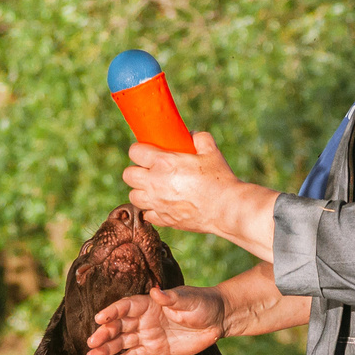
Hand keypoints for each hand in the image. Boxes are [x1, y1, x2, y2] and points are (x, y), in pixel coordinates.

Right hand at [84, 284, 228, 354]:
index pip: (125, 307)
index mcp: (149, 304)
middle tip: (92, 343)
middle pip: (118, 326)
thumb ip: (172, 298)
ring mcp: (147, 336)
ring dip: (107, 349)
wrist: (217, 321)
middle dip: (104, 334)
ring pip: (122, 343)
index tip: (99, 318)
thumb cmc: (203, 304)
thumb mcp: (189, 300)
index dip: (112, 312)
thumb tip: (156, 291)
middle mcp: (143, 320)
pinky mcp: (153, 351)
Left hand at [121, 131, 279, 260]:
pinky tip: (162, 204)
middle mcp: (155, 183)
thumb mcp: (211, 152)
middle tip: (148, 170)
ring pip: (133, 196)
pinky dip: (151, 210)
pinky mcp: (163, 219)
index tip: (146, 151)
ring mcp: (157, 203)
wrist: (226, 209)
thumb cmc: (220, 179)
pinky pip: (146, 214)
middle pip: (128, 175)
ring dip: (140, 191)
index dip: (139, 150)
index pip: (135, 152)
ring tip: (153, 188)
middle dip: (136, 170)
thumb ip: (199, 139)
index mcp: (164, 163)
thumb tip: (191, 135)